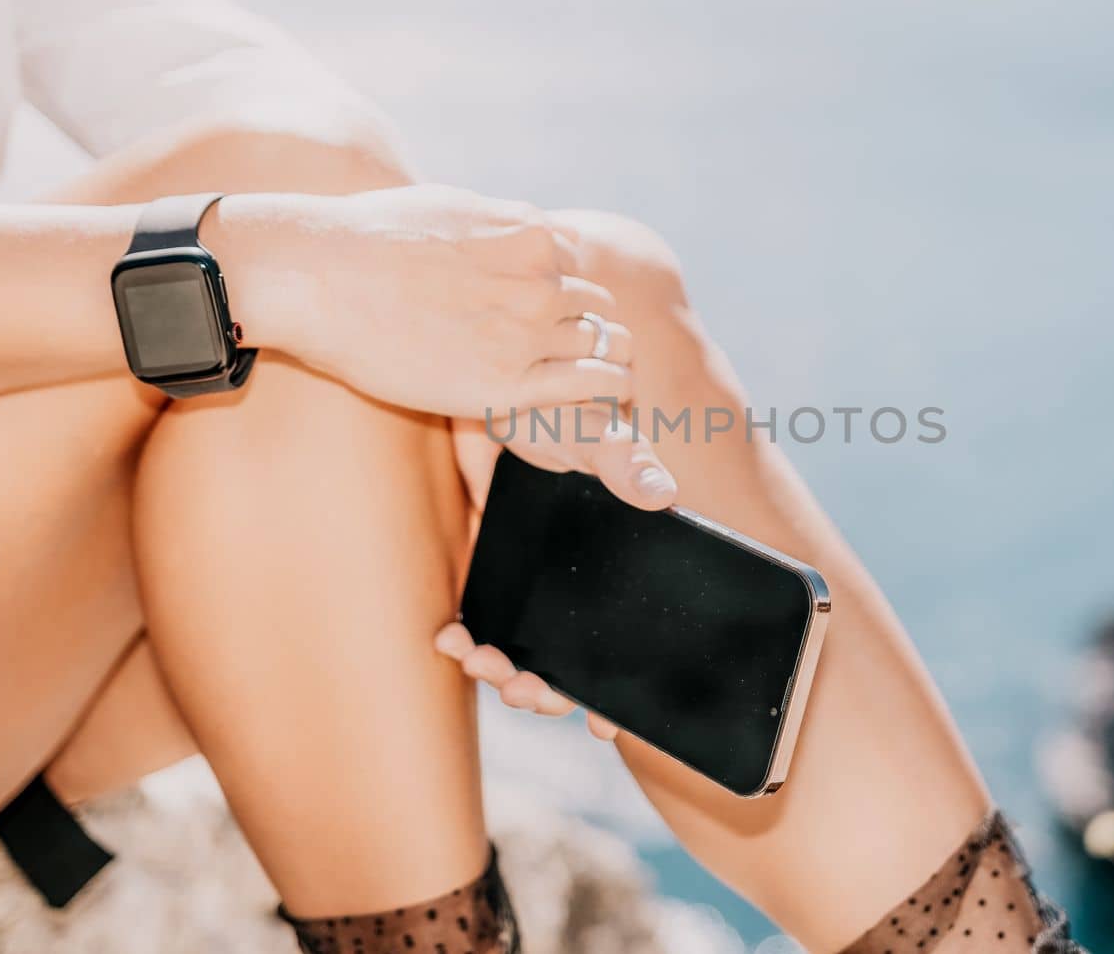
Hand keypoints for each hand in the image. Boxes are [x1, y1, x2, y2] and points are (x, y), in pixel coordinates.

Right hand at [217, 185, 634, 419]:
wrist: (319, 277)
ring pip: (606, 346)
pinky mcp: (510, 384)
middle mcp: (540, 278)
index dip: (571, 296)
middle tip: (582, 361)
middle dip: (596, 331)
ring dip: (610, 365)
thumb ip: (500, 223)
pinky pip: (591, 386)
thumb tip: (528, 230)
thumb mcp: (452, 207)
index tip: (559, 321)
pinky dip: (606, 394)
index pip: (581, 267)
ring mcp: (529, 330)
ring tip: (599, 391)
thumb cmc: (369, 240)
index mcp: (530, 234)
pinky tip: (599, 407)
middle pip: (599, 308)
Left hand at [436, 410, 682, 741]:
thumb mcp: (594, 432)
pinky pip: (481, 624)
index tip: (608, 726)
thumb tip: (664, 496)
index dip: (622, 693)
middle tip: (530, 692)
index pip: (630, 643)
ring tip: (483, 662)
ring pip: (525, 653)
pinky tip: (450, 638)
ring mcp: (534, 584)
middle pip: (574, 664)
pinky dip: (465, 640)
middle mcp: (580, 584)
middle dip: (551, 692)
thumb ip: (627, 463)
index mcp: (621, 564)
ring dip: (505, 672)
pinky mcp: (492, 571)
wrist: (490, 388)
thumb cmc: (557, 408)